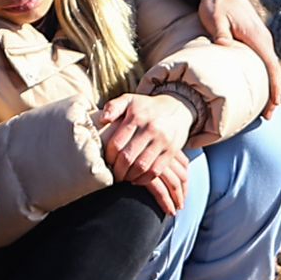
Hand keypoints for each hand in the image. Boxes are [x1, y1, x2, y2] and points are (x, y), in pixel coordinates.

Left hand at [97, 92, 192, 213]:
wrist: (178, 108)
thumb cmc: (147, 107)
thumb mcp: (130, 100)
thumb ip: (113, 106)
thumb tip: (102, 118)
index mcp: (136, 117)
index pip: (117, 143)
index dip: (109, 157)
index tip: (106, 163)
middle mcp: (150, 129)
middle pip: (128, 157)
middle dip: (117, 170)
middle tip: (113, 175)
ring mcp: (162, 141)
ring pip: (141, 166)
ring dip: (129, 176)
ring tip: (123, 177)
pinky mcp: (171, 151)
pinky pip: (156, 170)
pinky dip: (144, 179)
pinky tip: (136, 179)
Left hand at [200, 0, 280, 103]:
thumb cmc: (217, 2)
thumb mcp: (215, 18)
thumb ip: (221, 33)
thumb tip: (224, 47)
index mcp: (257, 38)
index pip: (271, 67)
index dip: (275, 88)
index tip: (274, 105)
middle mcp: (263, 39)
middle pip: (273, 71)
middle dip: (274, 93)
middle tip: (268, 115)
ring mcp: (260, 38)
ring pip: (269, 66)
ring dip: (269, 85)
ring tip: (264, 106)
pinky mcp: (253, 37)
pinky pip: (262, 60)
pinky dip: (263, 74)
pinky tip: (255, 84)